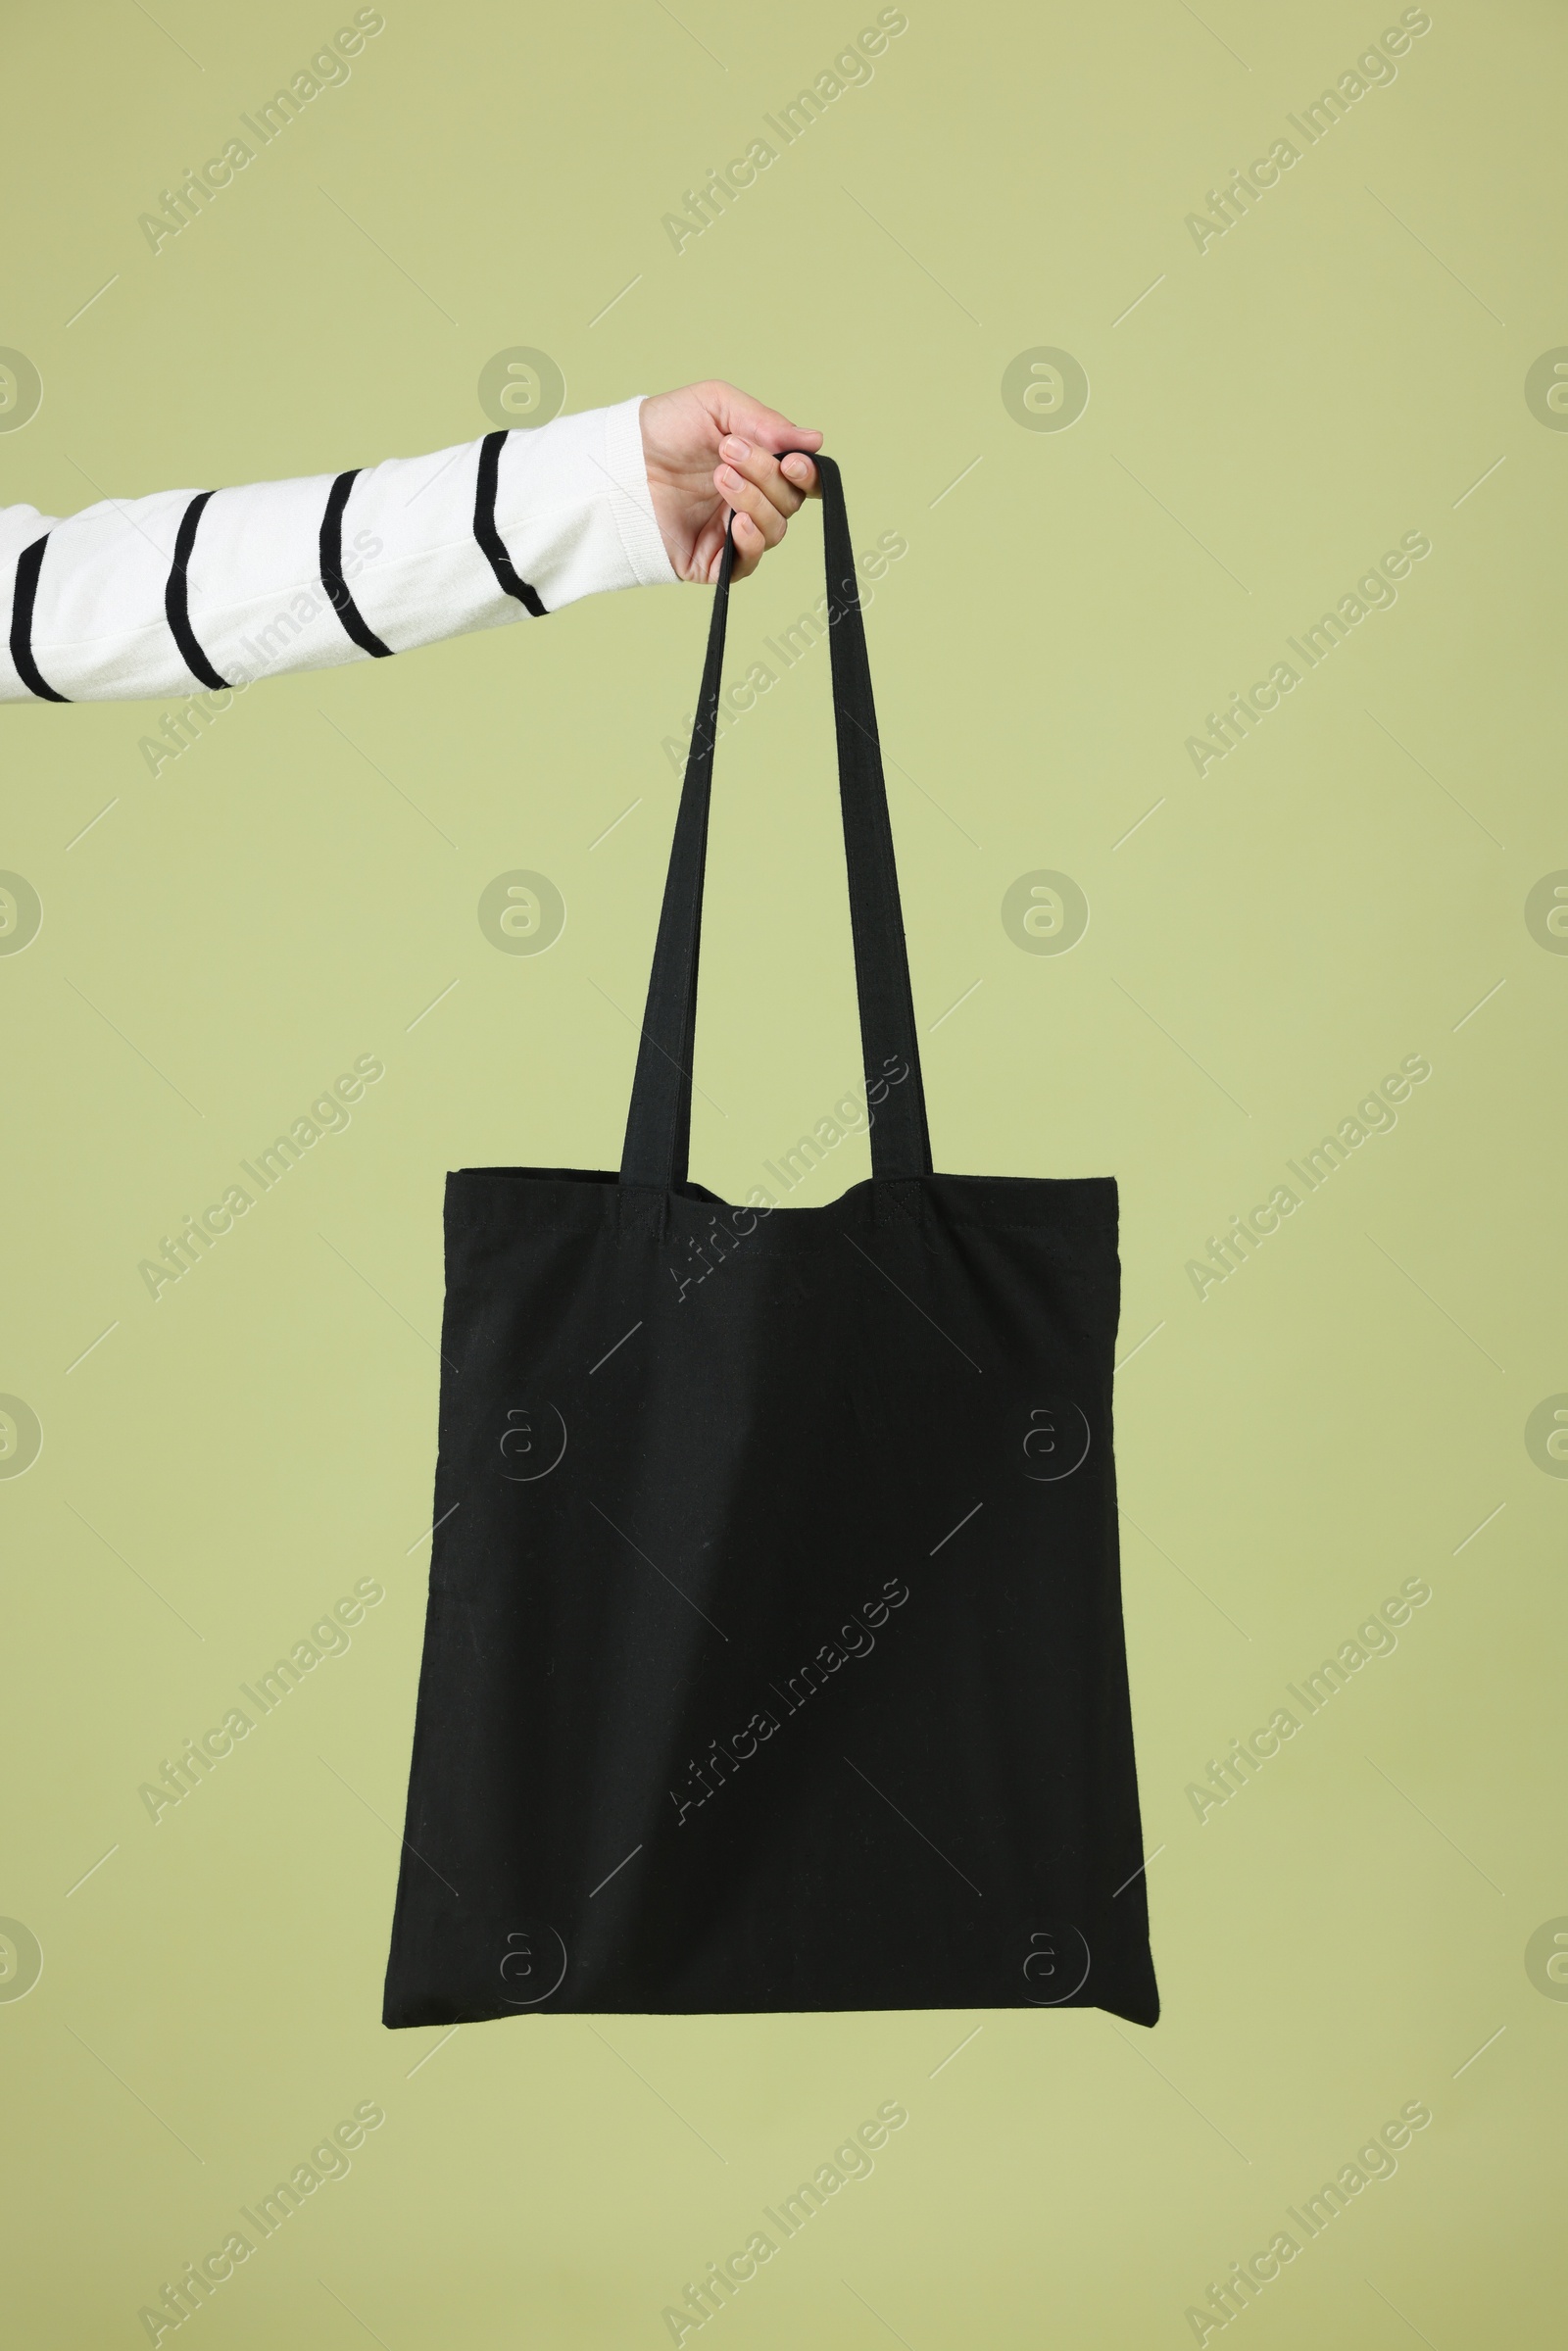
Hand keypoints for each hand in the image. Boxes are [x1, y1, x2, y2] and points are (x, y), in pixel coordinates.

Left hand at [639, 380, 821, 583]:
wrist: (622, 460)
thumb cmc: (665, 429)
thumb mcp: (717, 405)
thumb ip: (767, 421)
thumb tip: (815, 440)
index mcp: (759, 467)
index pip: (802, 481)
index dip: (808, 475)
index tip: (794, 461)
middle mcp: (750, 501)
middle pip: (790, 502)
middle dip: (766, 475)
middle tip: (729, 452)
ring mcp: (732, 533)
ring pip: (774, 530)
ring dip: (753, 501)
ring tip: (720, 476)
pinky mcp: (713, 561)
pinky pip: (749, 563)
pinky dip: (751, 543)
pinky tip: (737, 522)